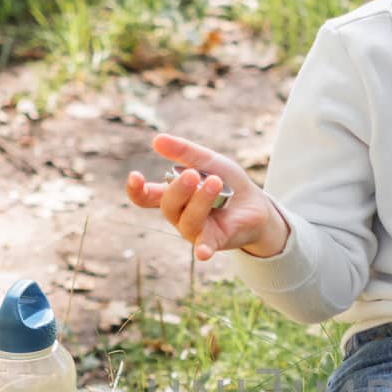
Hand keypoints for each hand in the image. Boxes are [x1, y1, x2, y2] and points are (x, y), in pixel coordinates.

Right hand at [125, 134, 287, 261]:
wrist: (256, 203)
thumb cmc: (228, 183)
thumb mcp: (208, 161)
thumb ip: (185, 152)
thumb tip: (157, 140)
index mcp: (173, 195)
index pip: (146, 197)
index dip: (136, 190)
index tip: (135, 176)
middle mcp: (179, 215)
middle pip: (168, 205)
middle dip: (179, 189)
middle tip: (192, 173)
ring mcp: (194, 230)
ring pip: (188, 220)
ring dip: (200, 201)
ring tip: (216, 182)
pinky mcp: (213, 242)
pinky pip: (203, 247)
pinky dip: (202, 249)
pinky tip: (203, 252)